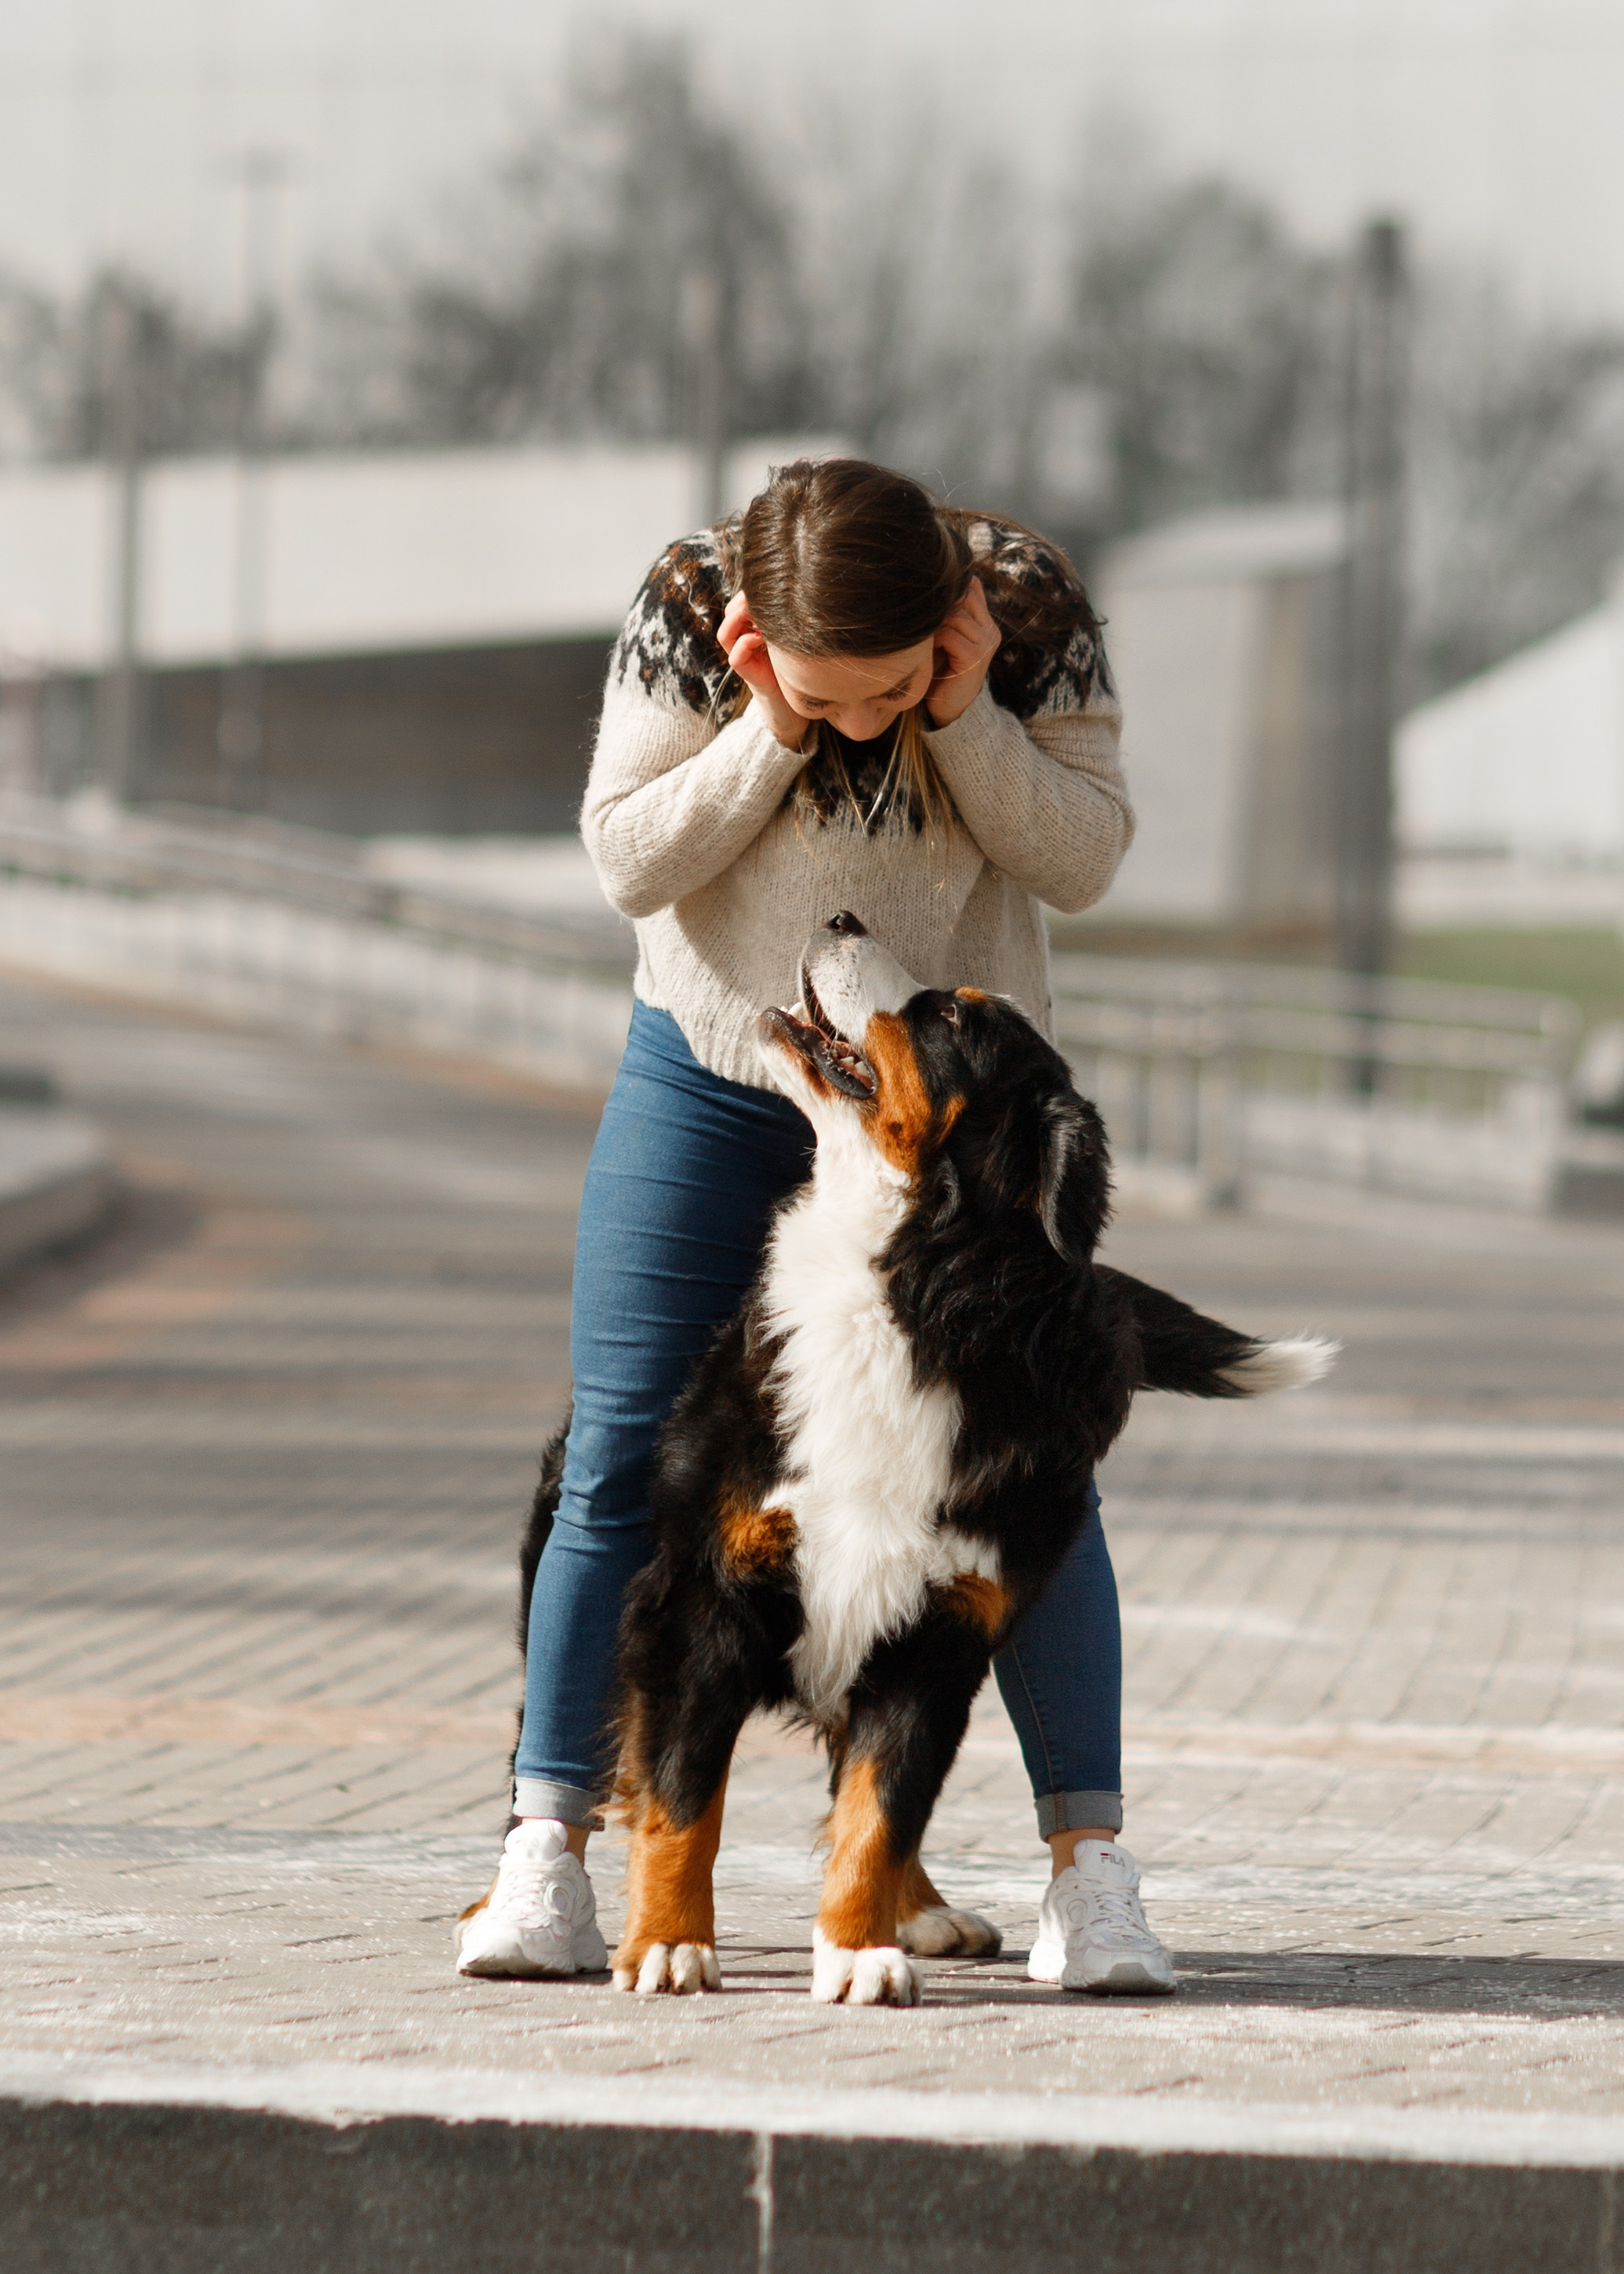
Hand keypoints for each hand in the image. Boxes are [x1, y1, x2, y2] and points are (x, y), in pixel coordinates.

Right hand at [717, 593, 811, 750]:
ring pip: (725, 633)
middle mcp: (744, 642)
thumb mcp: (794, 640)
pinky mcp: (749, 676)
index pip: (740, 603)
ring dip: (738, 619)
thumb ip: (791, 621)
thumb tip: (808, 590)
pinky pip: (735, 656)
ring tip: (756, 613)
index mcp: (753, 630)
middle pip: (730, 613)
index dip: (749, 592)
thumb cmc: (797, 671)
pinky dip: (745, 644)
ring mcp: (744, 659)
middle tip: (760, 595)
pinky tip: (763, 639)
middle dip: (742, 601)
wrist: (794, 709)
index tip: (767, 585)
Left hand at [926, 576, 1000, 726]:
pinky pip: (950, 635)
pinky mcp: (974, 658)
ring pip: (955, 615)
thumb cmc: (941, 670)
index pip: (971, 586)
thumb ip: (949, 614)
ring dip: (933, 623)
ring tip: (923, 636)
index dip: (948, 588)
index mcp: (986, 622)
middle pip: (963, 596)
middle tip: (921, 617)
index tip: (927, 598)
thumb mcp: (947, 637)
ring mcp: (985, 644)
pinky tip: (928, 650)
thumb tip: (932, 584)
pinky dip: (935, 639)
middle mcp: (990, 630)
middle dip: (939, 605)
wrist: (948, 708)